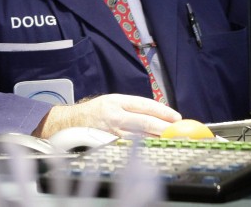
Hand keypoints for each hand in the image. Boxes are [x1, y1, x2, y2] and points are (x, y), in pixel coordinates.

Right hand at [36, 94, 181, 137]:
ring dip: (158, 139)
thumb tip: (162, 115)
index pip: (144, 105)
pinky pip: (132, 147)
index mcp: (116, 101)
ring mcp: (112, 132)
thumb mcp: (113, 101)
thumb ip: (135, 107)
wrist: (71, 123)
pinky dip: (145, 147)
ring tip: (171, 140)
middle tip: (179, 131)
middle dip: (165, 128)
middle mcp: (114, 116)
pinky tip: (154, 148)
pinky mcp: (110, 145)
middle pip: (145, 122)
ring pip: (141, 137)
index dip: (163, 111)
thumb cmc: (96, 112)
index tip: (177, 117)